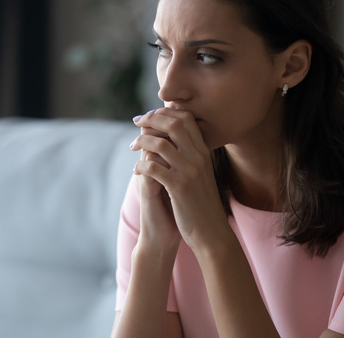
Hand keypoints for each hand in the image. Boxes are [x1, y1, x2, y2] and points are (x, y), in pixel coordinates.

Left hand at [130, 108, 229, 251]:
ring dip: (141, 141)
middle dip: (151, 118)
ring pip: (160, 144)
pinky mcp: (179, 188)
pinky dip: (140, 166)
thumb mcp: (201, 174)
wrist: (211, 231)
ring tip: (132, 146)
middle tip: (137, 122)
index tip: (151, 115)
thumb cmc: (202, 203)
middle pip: (173, 124)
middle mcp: (199, 158)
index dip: (166, 112)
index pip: (186, 118)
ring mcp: (189, 172)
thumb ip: (191, 156)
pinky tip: (136, 171)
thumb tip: (174, 139)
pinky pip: (153, 167)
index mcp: (204, 152)